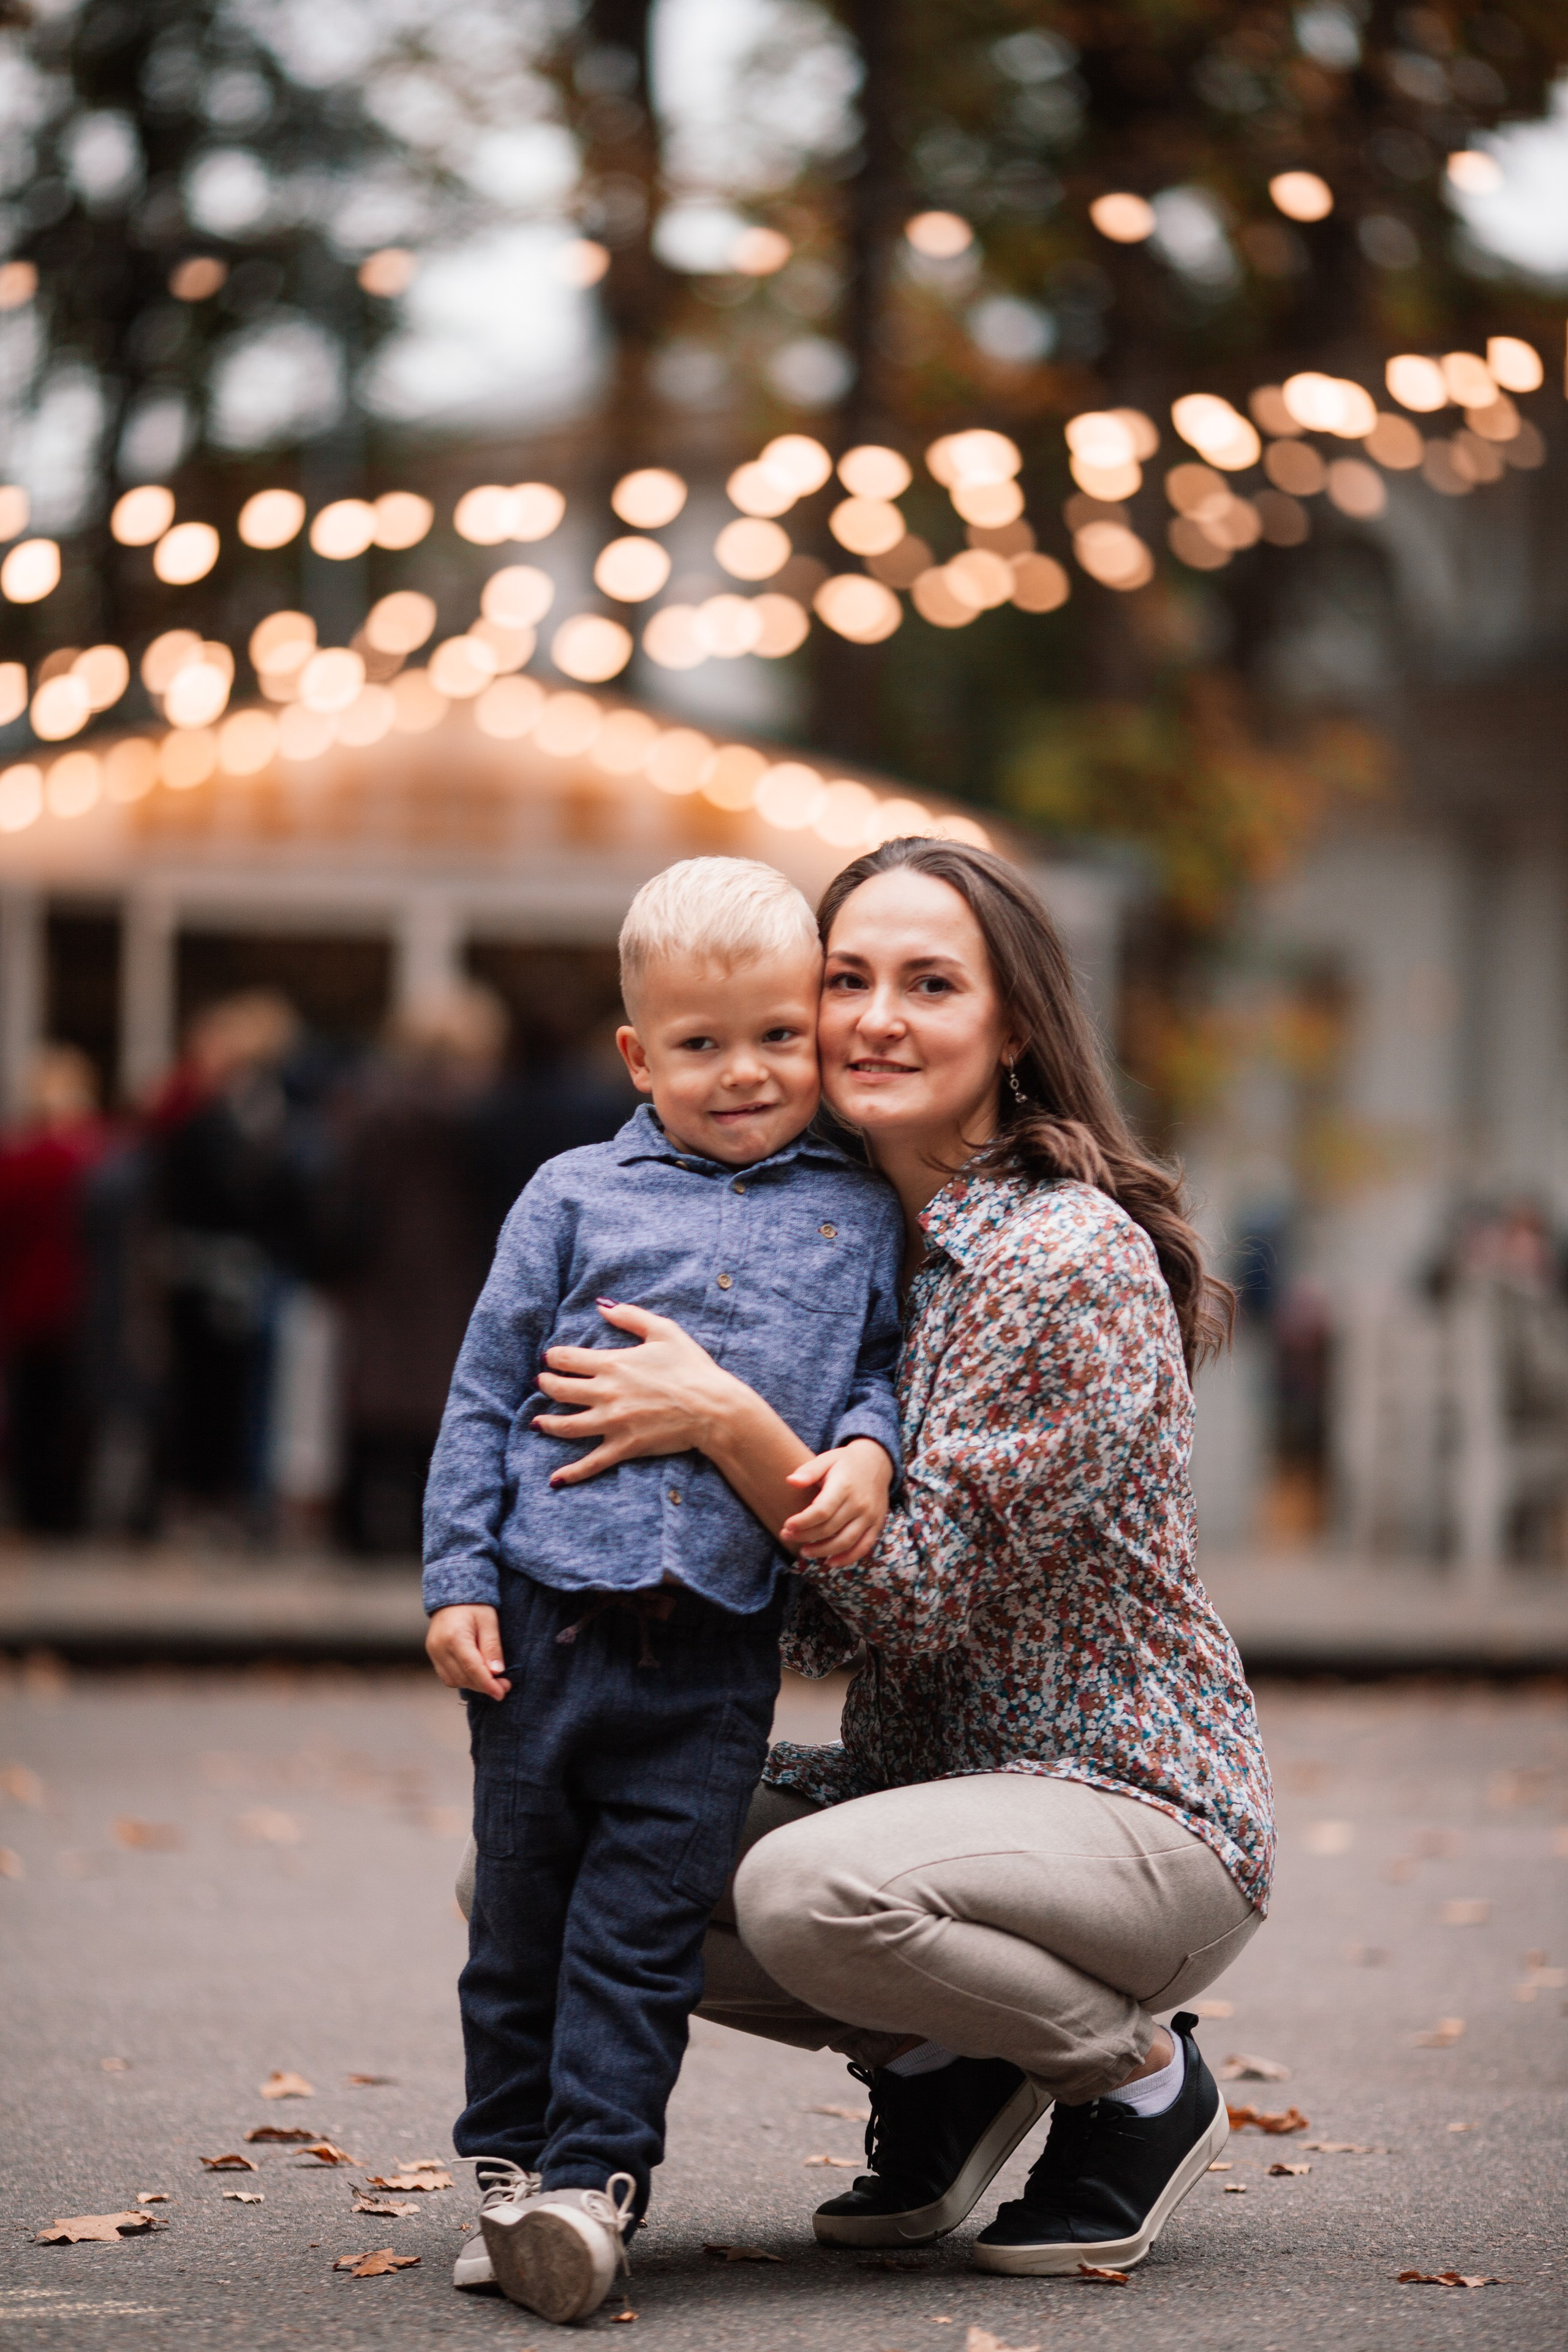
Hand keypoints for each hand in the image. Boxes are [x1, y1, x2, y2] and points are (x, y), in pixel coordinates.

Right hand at [426, 1604, 509, 1699]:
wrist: (452, 1593)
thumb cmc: (474, 1605)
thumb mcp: (489, 1621)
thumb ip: (492, 1647)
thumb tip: (497, 1672)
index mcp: (455, 1637)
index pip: (472, 1668)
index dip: (488, 1684)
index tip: (502, 1693)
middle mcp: (440, 1647)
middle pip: (463, 1677)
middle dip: (484, 1685)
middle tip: (503, 1685)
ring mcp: (433, 1652)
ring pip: (454, 1680)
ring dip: (474, 1684)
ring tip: (491, 1679)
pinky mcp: (432, 1654)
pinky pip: (447, 1676)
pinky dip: (462, 1679)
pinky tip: (476, 1674)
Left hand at [533, 1301, 732, 1485]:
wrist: (714, 1408)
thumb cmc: (692, 1368)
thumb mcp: (664, 1331)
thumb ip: (630, 1316)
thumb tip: (601, 1305)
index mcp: (612, 1364)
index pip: (566, 1359)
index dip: (553, 1357)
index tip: (551, 1357)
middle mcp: (606, 1393)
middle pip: (559, 1390)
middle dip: (546, 1385)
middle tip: (543, 1383)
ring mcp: (613, 1423)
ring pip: (566, 1426)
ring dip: (546, 1424)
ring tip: (537, 1423)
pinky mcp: (624, 1446)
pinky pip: (591, 1463)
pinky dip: (571, 1473)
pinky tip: (555, 1480)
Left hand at [779, 1438, 891, 1565]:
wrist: (877, 1462)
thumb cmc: (845, 1462)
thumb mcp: (827, 1459)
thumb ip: (809, 1471)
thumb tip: (791, 1481)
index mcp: (844, 1486)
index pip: (821, 1511)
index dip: (802, 1522)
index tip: (787, 1526)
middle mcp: (859, 1503)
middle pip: (830, 1528)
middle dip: (806, 1537)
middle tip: (787, 1537)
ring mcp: (870, 1516)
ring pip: (845, 1542)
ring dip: (823, 1551)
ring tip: (804, 1552)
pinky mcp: (877, 1525)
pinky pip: (863, 1547)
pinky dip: (847, 1558)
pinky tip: (830, 1562)